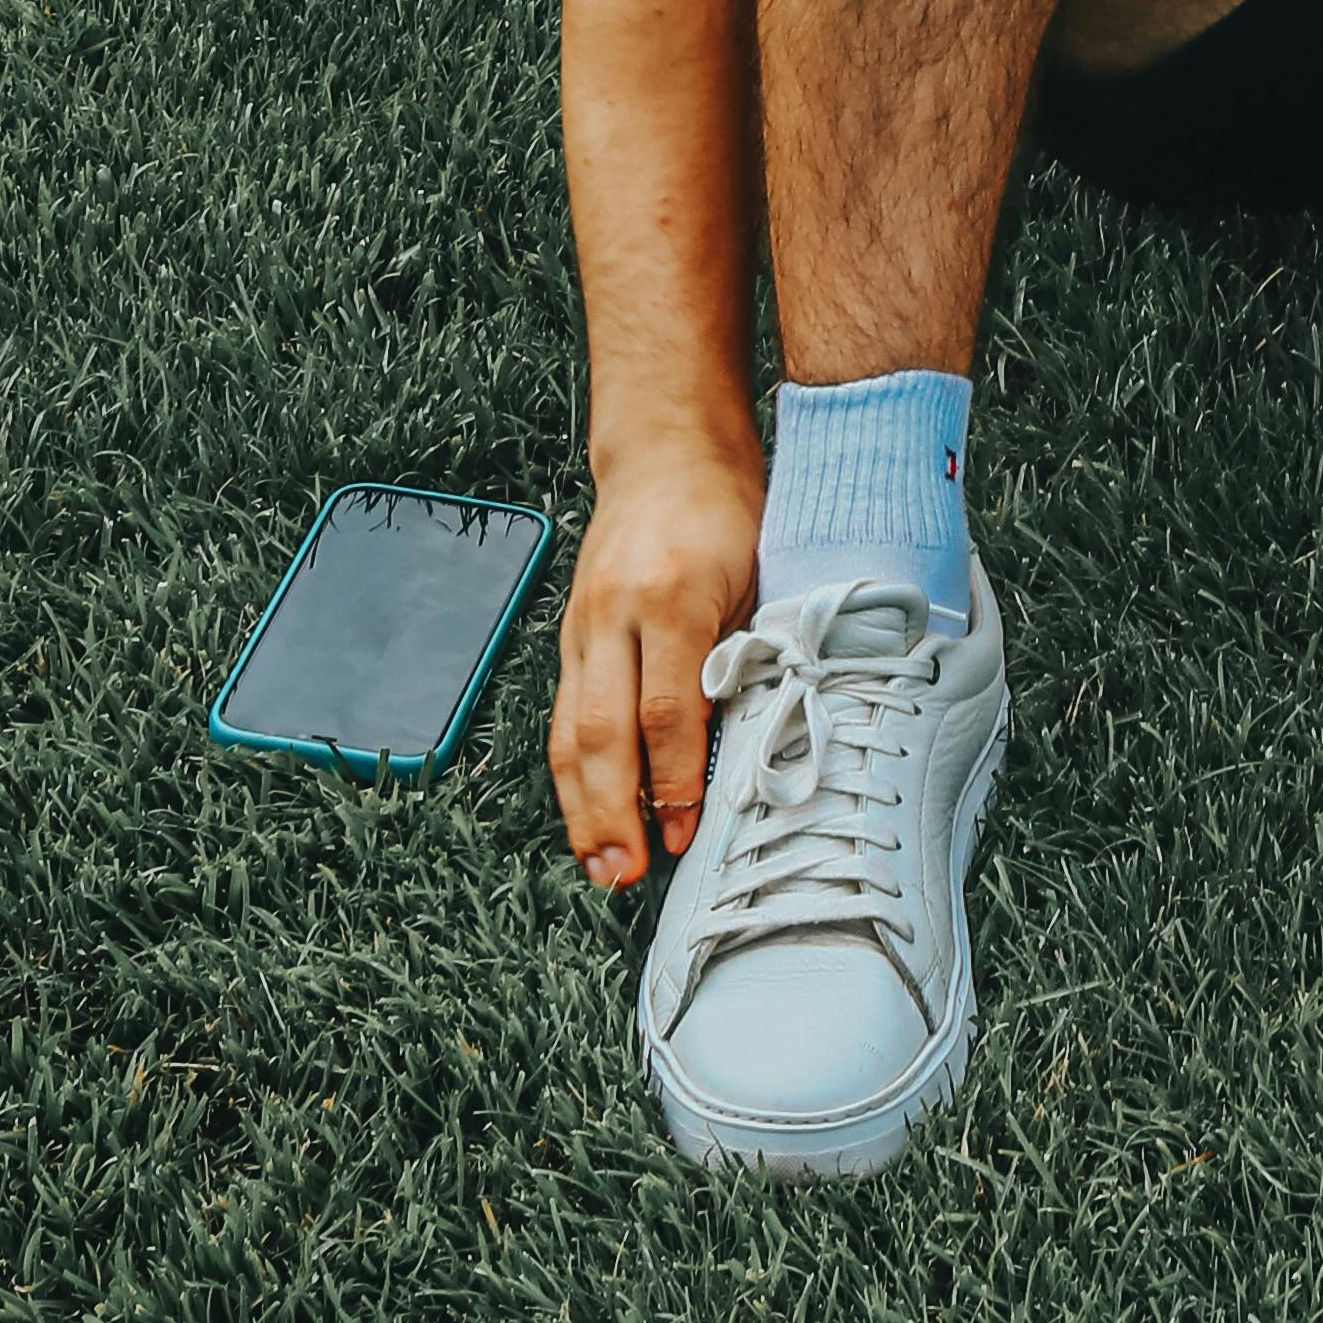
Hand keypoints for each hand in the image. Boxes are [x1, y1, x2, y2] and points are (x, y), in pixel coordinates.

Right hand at [546, 430, 763, 886]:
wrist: (667, 448)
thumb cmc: (728, 509)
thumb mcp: (757, 575)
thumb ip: (747, 655)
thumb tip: (751, 745)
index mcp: (670, 596)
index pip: (667, 710)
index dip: (676, 780)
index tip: (688, 831)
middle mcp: (613, 613)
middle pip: (604, 732)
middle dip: (615, 812)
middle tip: (630, 874)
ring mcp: (582, 625)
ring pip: (571, 732)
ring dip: (583, 808)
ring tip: (601, 866)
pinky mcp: (569, 635)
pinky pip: (566, 715)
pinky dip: (573, 774)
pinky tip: (588, 815)